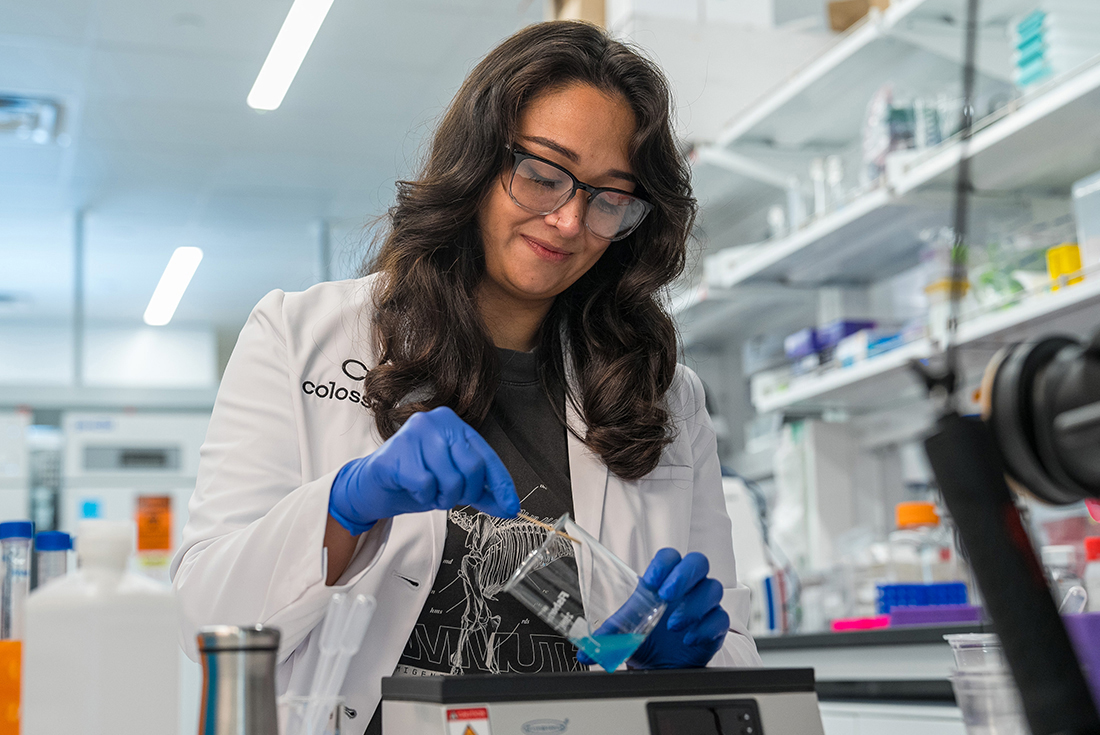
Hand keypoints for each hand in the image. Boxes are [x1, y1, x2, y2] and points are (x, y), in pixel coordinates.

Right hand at [328, 407, 519, 534]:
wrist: (372, 486)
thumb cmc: (413, 479)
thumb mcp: (453, 483)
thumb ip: (481, 491)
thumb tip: (510, 506)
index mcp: (453, 424)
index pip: (486, 456)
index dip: (501, 484)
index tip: (511, 506)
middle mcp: (435, 421)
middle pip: (472, 468)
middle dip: (464, 493)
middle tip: (447, 496)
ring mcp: (414, 433)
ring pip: (450, 479)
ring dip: (442, 497)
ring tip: (429, 491)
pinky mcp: (396, 453)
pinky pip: (426, 485)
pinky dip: (423, 496)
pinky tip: (413, 488)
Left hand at [577, 549, 728, 668]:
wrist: (662, 664)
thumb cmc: (646, 639)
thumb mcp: (625, 634)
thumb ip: (607, 638)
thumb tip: (584, 651)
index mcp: (663, 581)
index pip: (670, 556)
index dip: (665, 563)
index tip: (653, 580)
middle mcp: (686, 588)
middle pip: (698, 562)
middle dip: (684, 576)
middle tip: (667, 595)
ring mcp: (703, 604)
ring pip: (712, 588)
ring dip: (693, 606)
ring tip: (674, 625)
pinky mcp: (715, 625)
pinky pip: (720, 618)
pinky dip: (706, 628)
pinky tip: (689, 639)